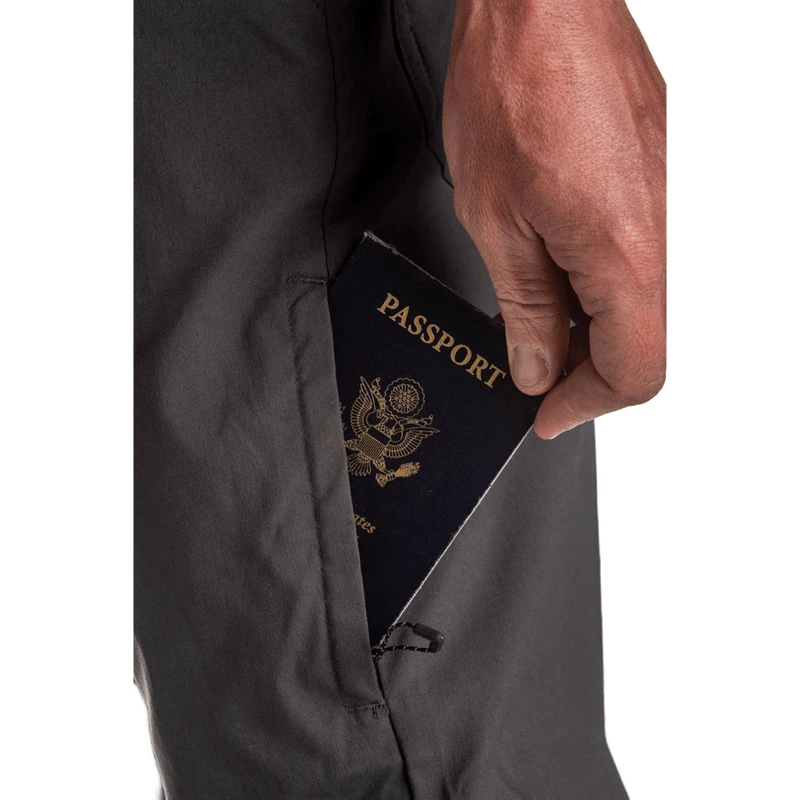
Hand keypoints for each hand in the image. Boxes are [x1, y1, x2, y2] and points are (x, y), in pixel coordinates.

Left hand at [443, 0, 665, 438]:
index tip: (540, 414)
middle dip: (582, 370)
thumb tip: (536, 367)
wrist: (541, 4)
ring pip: (642, 303)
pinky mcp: (658, 183)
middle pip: (643, 343)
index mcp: (627, 252)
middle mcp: (666, 232)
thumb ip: (524, 307)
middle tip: (527, 372)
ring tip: (529, 322)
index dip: (584, 406)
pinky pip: (639, 258)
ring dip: (588, 327)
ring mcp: (670, 205)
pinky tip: (552, 274)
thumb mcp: (495, 221)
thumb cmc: (513, 87)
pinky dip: (597, 283)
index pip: (633, 371)